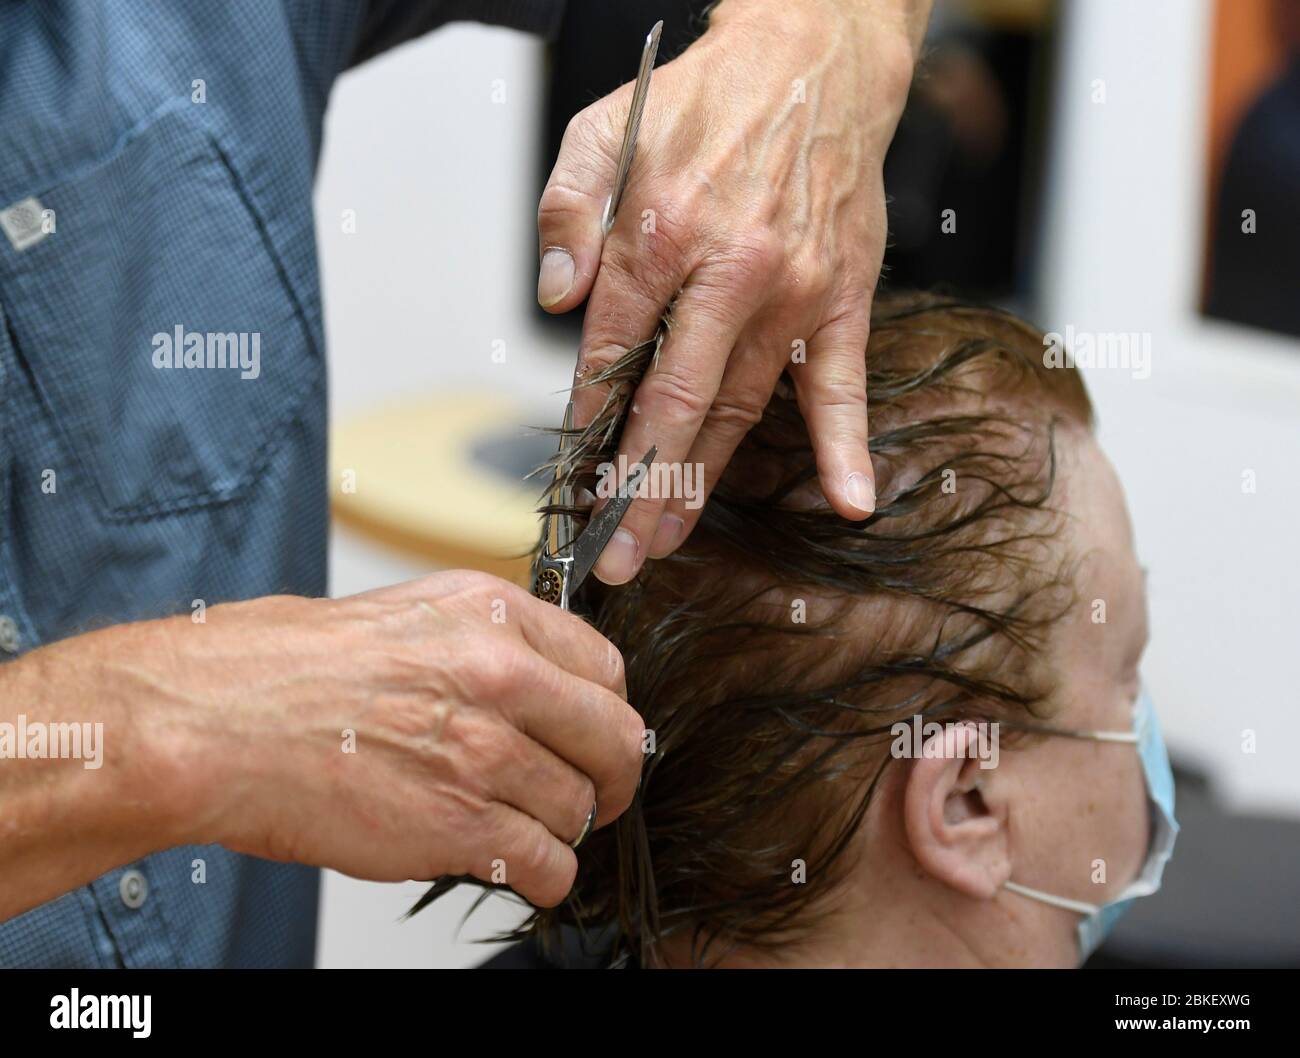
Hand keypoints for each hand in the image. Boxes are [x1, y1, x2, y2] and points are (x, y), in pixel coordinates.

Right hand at [133, 572, 640, 907]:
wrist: (213, 722)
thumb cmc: (281, 668)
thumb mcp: (404, 613)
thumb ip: (482, 643)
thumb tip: (535, 681)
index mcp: (491, 616)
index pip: (606, 668)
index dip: (604, 712)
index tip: (592, 736)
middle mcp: (502, 676)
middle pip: (615, 739)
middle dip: (611, 776)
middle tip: (594, 795)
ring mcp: (485, 752)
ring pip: (580, 807)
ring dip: (562, 826)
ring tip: (524, 828)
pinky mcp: (460, 826)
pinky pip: (548, 864)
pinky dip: (543, 875)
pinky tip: (516, 865)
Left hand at [536, 0, 926, 583]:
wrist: (812, 62)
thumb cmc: (707, 103)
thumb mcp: (605, 127)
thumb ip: (568, 211)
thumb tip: (556, 298)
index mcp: (663, 233)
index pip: (612, 353)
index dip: (590, 426)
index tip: (576, 482)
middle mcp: (731, 271)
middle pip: (676, 404)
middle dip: (641, 488)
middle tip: (618, 553)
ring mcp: (795, 290)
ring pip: (740, 406)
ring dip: (703, 482)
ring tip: (669, 538)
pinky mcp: (844, 296)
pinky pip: (844, 383)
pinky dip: (847, 444)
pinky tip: (850, 500)